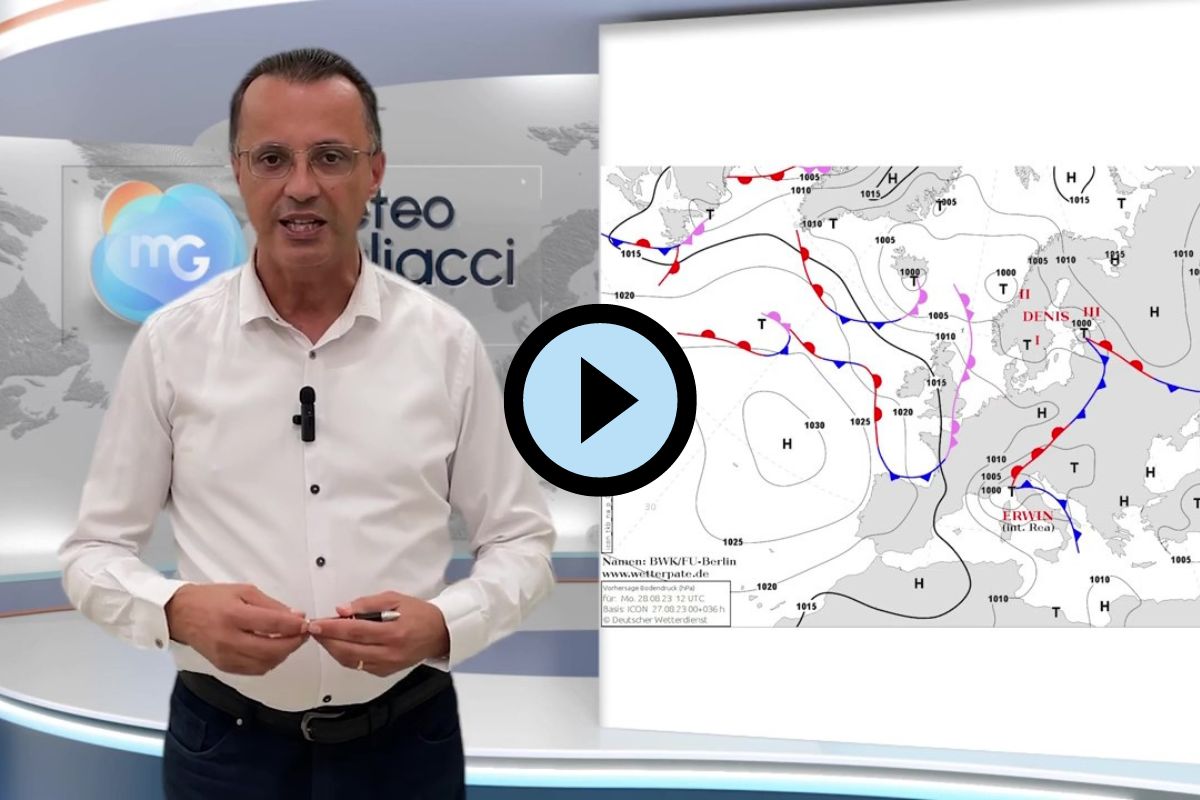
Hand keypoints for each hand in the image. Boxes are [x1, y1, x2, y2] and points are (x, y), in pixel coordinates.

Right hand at [165, 583, 308, 675]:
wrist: (181, 614)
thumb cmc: (212, 599)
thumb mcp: (244, 591)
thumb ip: (271, 605)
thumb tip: (296, 616)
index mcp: (234, 615)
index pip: (272, 625)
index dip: (294, 626)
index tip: (306, 623)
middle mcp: (229, 639)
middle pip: (271, 650)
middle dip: (293, 643)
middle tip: (303, 634)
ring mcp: (225, 657)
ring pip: (265, 664)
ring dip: (283, 654)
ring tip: (289, 641)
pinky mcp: (224, 667)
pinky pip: (254, 670)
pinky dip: (269, 662)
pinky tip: (272, 650)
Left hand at [307, 591, 449, 676]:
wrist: (440, 633)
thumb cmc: (418, 613)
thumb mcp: (395, 598)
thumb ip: (367, 604)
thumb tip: (342, 610)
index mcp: (394, 631)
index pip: (355, 631)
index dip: (332, 628)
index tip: (316, 624)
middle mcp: (390, 652)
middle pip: (349, 650)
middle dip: (327, 640)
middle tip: (315, 630)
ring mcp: (387, 665)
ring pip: (351, 661)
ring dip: (333, 649)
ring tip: (324, 637)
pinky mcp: (385, 672)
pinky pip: (359, 666)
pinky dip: (345, 656)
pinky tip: (340, 645)